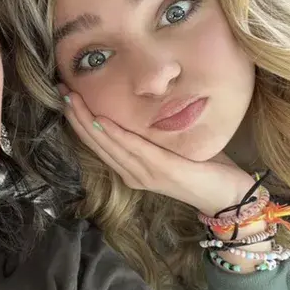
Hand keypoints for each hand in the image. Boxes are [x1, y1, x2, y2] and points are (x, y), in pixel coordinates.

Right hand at [61, 89, 255, 216]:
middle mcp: (131, 173)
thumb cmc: (201, 168)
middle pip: (96, 142)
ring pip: (107, 144)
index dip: (79, 120)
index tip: (66, 97)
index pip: (97, 142)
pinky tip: (101, 120)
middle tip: (61, 92)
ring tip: (73, 100)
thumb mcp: (169, 147)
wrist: (229, 196)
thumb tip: (138, 106)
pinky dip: (114, 135)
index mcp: (130, 168)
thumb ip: (150, 134)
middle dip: (76, 116)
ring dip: (87, 121)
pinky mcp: (161, 170)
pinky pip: (133, 148)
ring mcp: (144, 173)